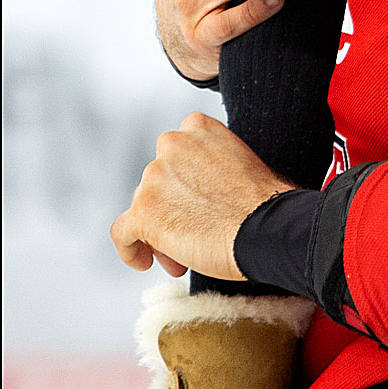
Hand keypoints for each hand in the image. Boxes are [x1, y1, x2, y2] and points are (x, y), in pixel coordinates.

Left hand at [110, 112, 294, 279]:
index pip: (176, 155)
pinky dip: (130, 248)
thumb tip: (195, 190)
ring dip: (159, 230)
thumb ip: (211, 163)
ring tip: (183, 254)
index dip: (183, 183)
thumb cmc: (262, 202)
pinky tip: (145, 261)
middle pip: (157, 182)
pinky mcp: (144, 211)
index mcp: (197, 127)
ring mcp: (154, 177)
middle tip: (193, 234)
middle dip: (171, 209)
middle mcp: (171, 145)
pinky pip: (122, 232)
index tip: (196, 202)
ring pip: (142, 207)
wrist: (265, 227)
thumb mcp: (239, 159)